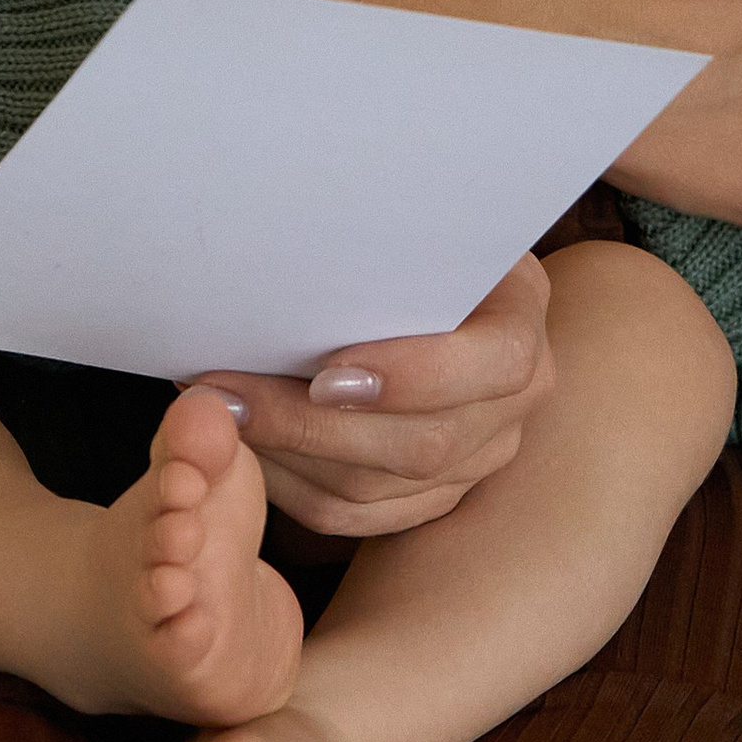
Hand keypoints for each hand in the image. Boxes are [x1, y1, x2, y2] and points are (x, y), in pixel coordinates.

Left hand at [189, 253, 553, 540]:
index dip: (414, 378)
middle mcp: (513, 405)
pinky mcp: (429, 498)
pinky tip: (244, 449)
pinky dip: (291, 487)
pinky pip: (354, 516)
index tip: (327, 374)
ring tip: (220, 417)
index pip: (495, 365)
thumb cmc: (414, 241)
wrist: (428, 280)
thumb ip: (386, 248)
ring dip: (288, 456)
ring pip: (377, 489)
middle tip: (231, 398)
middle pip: (423, 444)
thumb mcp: (419, 225)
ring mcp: (475, 460)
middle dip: (312, 426)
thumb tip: (300, 253)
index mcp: (520, 324)